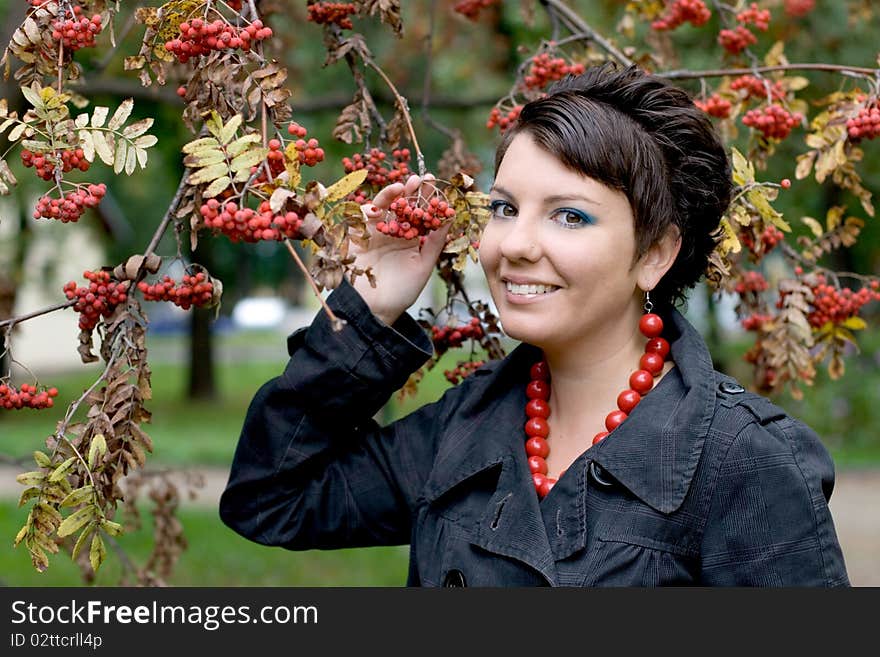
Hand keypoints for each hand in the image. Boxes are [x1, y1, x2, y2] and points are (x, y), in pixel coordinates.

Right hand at [351, 173, 451, 324]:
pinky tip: (389, 197)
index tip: (439, 187)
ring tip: (407, 184)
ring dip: (396, 193)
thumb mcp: (423, 266)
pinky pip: (367, 214)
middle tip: (424, 178)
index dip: (429, 201)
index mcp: (412, 240)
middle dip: (414, 192)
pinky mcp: (358, 234)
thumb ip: (435, 242)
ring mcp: (375, 232)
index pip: (422, 216)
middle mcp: (394, 233)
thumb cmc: (401, 293)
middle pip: (404, 206)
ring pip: (386, 207)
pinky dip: (377, 204)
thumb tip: (450, 217)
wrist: (372, 309)